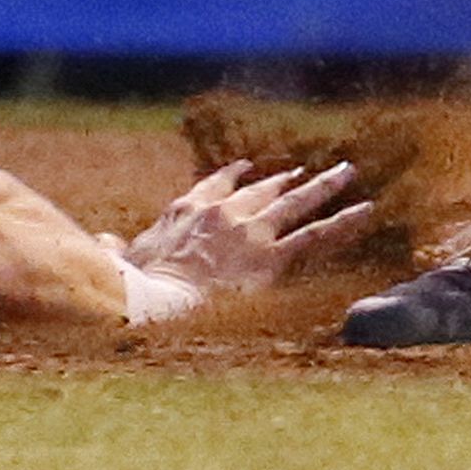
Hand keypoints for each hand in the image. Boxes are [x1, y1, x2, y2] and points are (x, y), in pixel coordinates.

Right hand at [117, 159, 371, 297]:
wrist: (157, 300)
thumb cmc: (135, 286)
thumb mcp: (123, 260)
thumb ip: (117, 246)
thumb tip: (105, 240)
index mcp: (187, 210)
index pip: (216, 186)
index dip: (234, 177)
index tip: (248, 170)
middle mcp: (222, 212)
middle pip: (262, 190)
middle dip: (286, 180)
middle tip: (307, 171)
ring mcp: (249, 232)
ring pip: (294, 203)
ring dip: (323, 187)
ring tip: (346, 173)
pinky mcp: (271, 256)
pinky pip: (315, 236)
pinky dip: (343, 222)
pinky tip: (366, 211)